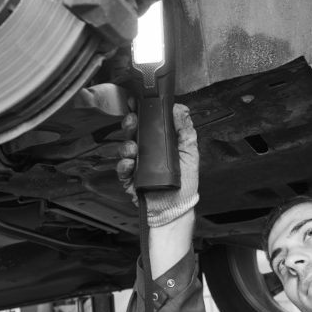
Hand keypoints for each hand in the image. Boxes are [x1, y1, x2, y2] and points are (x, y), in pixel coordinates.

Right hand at [116, 103, 199, 227]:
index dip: (140, 112)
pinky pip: (122, 168)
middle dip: (130, 124)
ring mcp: (137, 164)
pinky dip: (124, 164)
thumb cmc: (185, 182)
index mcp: (160, 142)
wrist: (177, 208)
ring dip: (126, 145)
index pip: (147, 123)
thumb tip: (180, 108)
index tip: (136, 103)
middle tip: (132, 121)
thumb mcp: (190, 152)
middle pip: (132, 132)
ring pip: (125, 148)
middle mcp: (147, 151)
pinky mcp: (130, 179)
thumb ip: (185, 130)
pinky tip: (130, 163)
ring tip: (133, 148)